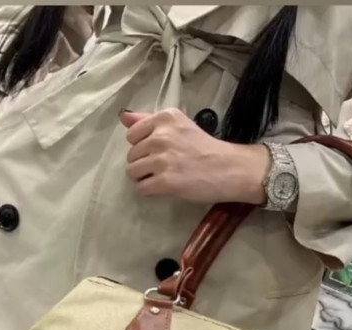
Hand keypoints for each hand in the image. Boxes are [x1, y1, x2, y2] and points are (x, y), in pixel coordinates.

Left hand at [120, 108, 269, 204]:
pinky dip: (150, 191)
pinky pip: (142, 188)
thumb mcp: (180, 126)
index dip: (143, 146)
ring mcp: (162, 159)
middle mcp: (160, 135)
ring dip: (145, 177)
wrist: (229, 169)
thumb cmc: (206, 148)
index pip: (132, 134)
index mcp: (164, 118)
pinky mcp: (165, 181)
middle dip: (144, 162)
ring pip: (133, 172)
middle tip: (165, 166)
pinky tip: (165, 187)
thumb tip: (123, 117)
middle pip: (131, 155)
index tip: (160, 150)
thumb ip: (149, 121)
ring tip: (164, 177)